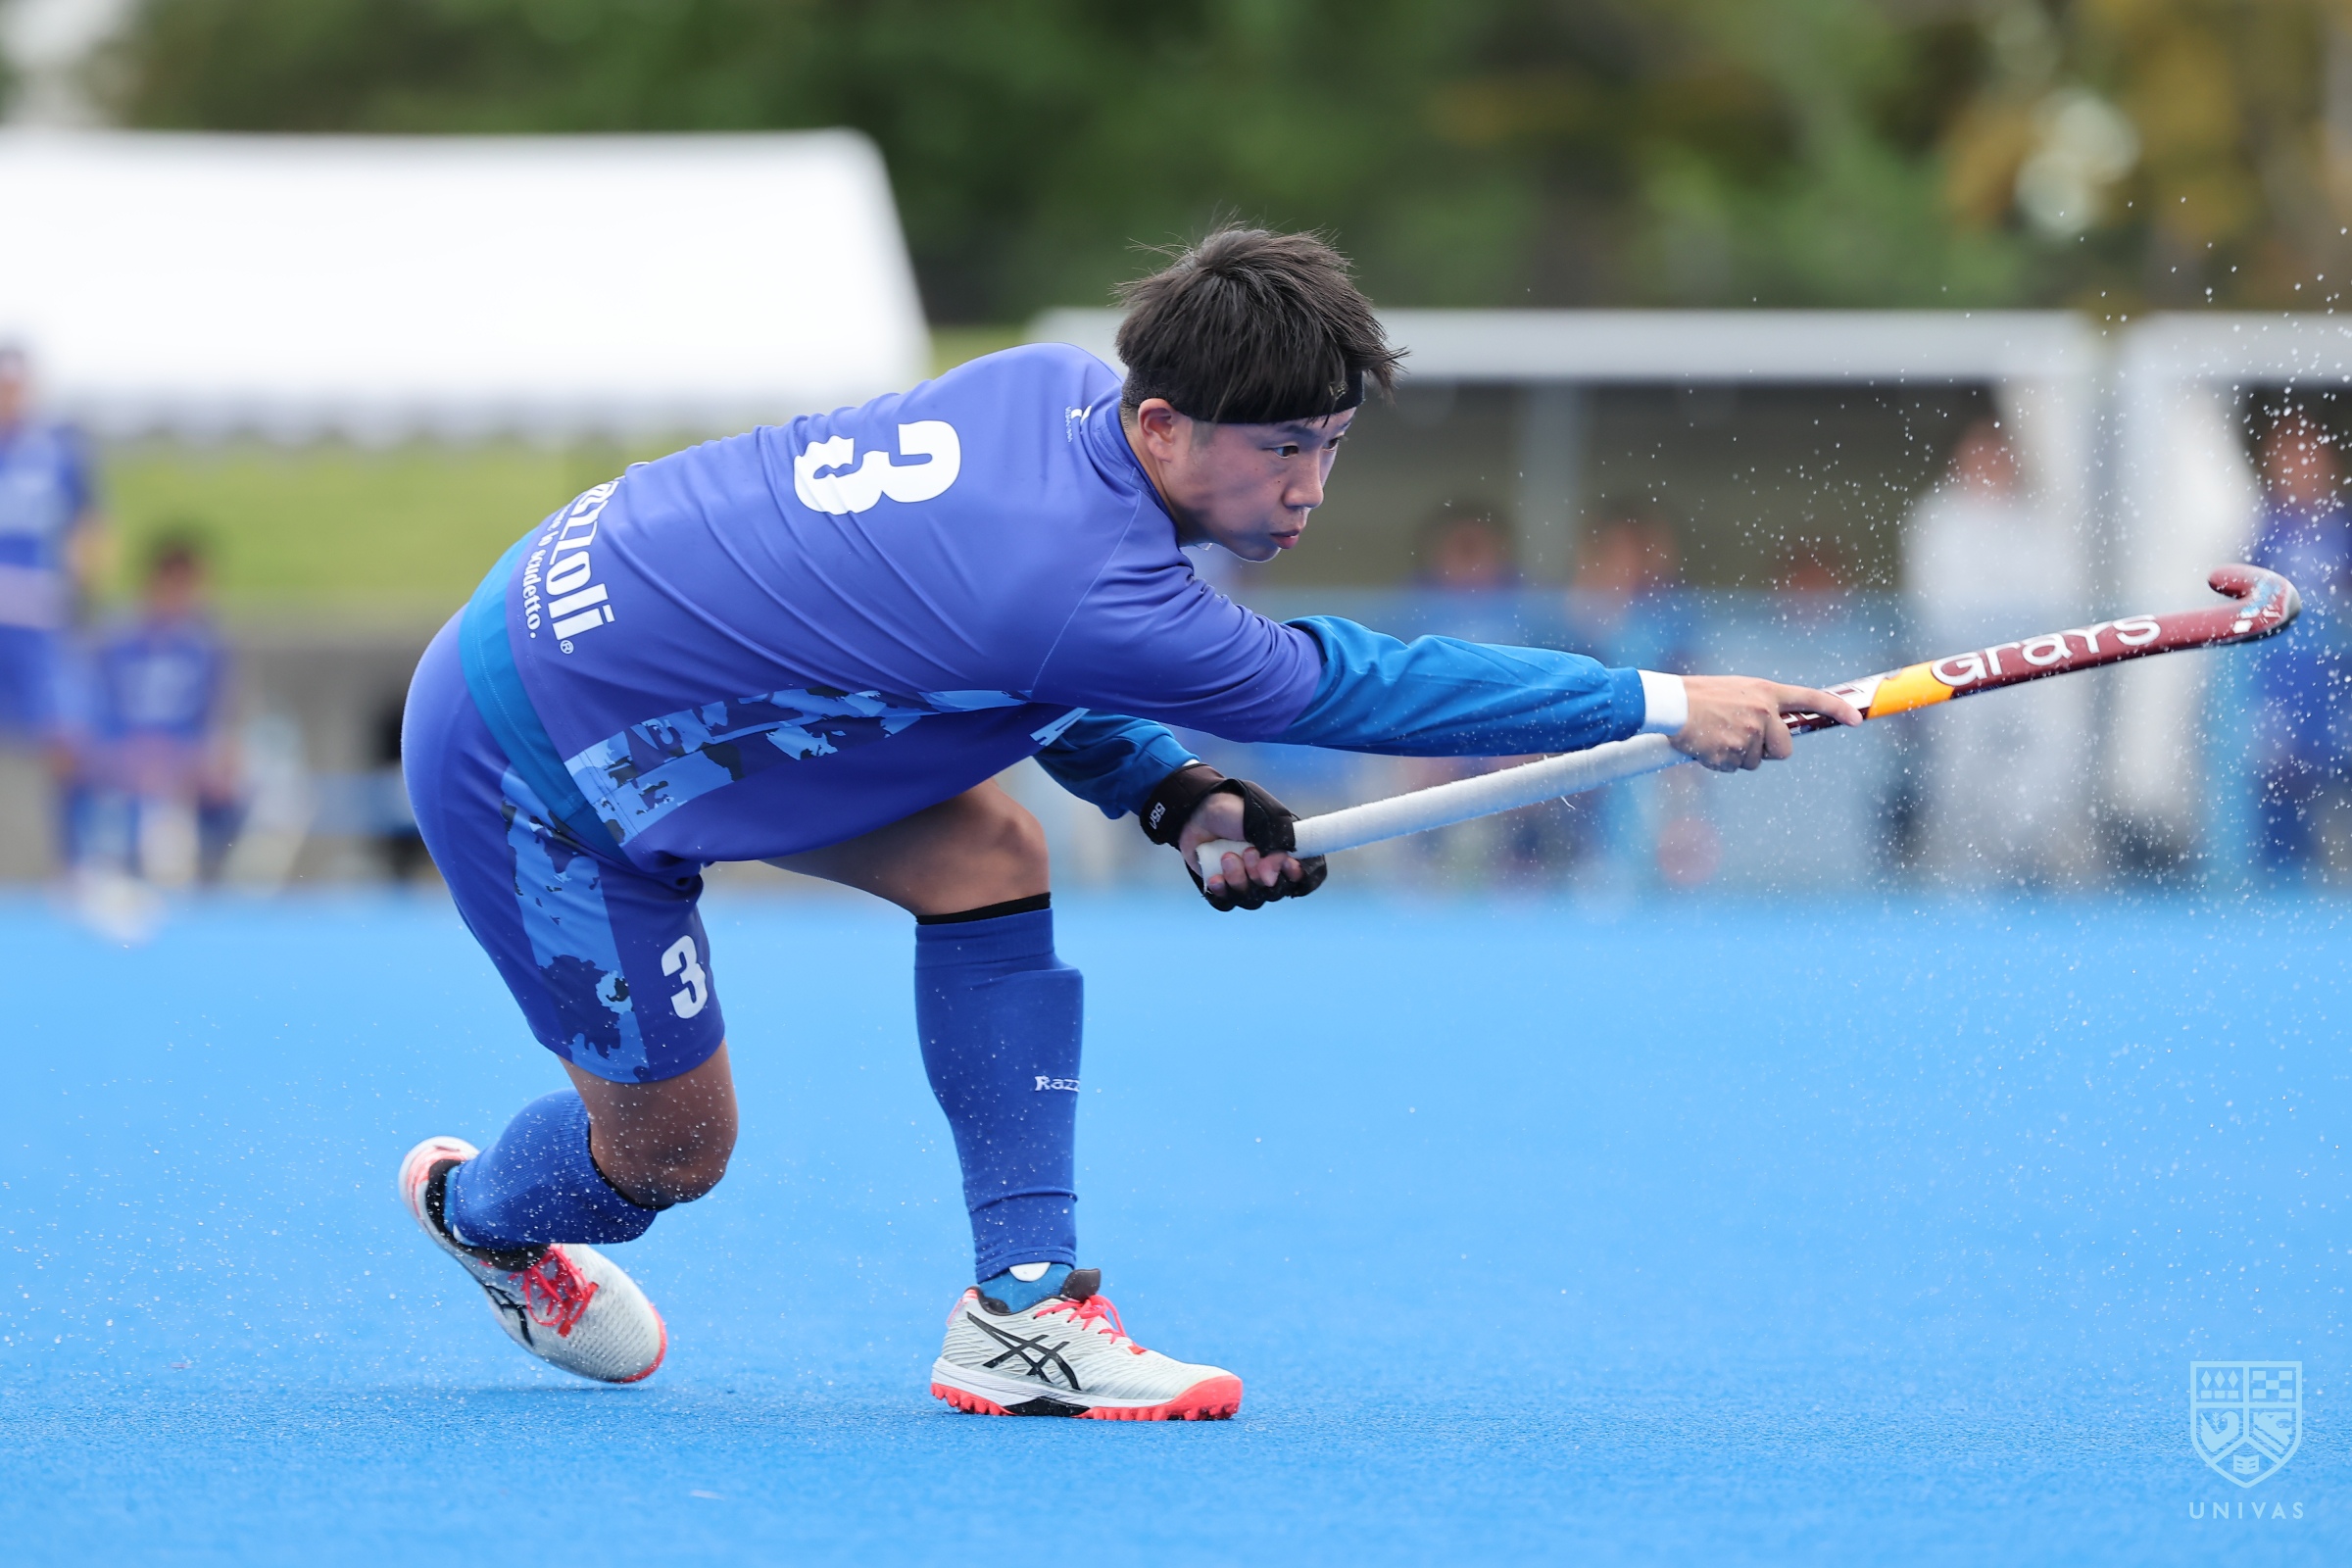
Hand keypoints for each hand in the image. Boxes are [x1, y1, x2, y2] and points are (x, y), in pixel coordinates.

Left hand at [1177, 788, 1308, 899]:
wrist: (1198, 809)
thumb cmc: (1234, 810)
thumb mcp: (1262, 819)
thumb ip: (1276, 845)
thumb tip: (1271, 880)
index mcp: (1287, 850)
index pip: (1308, 876)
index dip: (1300, 877)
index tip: (1289, 864)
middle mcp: (1270, 869)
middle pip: (1277, 892)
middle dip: (1261, 873)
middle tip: (1248, 851)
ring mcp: (1247, 880)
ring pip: (1252, 900)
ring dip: (1239, 879)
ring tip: (1226, 856)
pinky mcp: (1224, 887)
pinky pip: (1227, 903)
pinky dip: (1222, 892)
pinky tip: (1214, 878)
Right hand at [1671, 676, 1861, 771]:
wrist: (1670, 704)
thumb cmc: (1698, 696)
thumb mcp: (1736, 691)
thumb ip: (1760, 707)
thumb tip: (1774, 734)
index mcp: (1766, 693)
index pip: (1811, 699)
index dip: (1836, 709)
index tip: (1856, 719)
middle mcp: (1763, 713)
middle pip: (1784, 749)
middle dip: (1767, 751)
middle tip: (1741, 739)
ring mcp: (1749, 735)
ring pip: (1756, 762)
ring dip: (1738, 756)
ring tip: (1715, 736)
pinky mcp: (1732, 753)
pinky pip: (1734, 768)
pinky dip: (1720, 762)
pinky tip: (1706, 745)